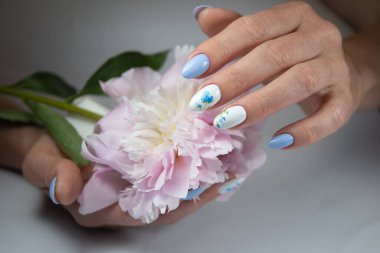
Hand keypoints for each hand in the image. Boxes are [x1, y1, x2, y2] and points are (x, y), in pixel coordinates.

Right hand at [22, 132, 236, 226]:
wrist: (45, 140)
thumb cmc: (44, 155)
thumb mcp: (42, 163)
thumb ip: (52, 174)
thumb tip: (67, 188)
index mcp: (101, 208)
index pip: (146, 213)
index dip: (177, 204)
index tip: (206, 189)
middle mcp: (122, 200)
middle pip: (167, 202)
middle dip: (199, 190)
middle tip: (229, 171)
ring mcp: (131, 183)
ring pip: (171, 186)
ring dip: (199, 174)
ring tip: (229, 160)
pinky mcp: (137, 165)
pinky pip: (166, 167)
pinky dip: (186, 159)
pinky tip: (206, 148)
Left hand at [185, 2, 363, 149]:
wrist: (343, 70)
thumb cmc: (293, 55)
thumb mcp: (263, 37)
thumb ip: (233, 28)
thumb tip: (201, 16)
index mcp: (294, 16)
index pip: (253, 28)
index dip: (220, 49)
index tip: (192, 71)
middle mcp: (319, 36)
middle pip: (274, 55)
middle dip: (234, 79)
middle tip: (204, 100)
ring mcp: (336, 67)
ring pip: (300, 82)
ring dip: (260, 104)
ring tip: (227, 121)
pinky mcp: (345, 98)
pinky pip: (330, 116)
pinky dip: (304, 132)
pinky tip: (277, 141)